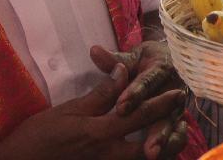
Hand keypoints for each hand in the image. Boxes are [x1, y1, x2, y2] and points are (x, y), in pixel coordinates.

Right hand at [0, 63, 186, 159]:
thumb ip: (100, 94)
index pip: (138, 115)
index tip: (177, 91)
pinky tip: (148, 152)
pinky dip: (141, 159)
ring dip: (161, 150)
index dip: (160, 102)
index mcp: (99, 133)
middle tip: (183, 120)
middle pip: (149, 146)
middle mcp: (106, 155)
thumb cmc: (38, 136)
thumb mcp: (68, 110)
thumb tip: (122, 71)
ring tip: (176, 137)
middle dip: (169, 132)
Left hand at [91, 42, 187, 158]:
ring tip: (153, 154)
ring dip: (164, 138)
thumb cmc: (145, 60)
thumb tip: (94, 51)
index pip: (147, 81)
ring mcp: (178, 103)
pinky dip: (173, 143)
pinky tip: (165, 154)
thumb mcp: (132, 56)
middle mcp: (174, 86)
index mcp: (161, 67)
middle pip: (164, 108)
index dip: (135, 93)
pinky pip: (177, 131)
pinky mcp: (178, 115)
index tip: (121, 107)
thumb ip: (114, 59)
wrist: (170, 59)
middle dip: (155, 127)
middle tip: (145, 145)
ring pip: (171, 122)